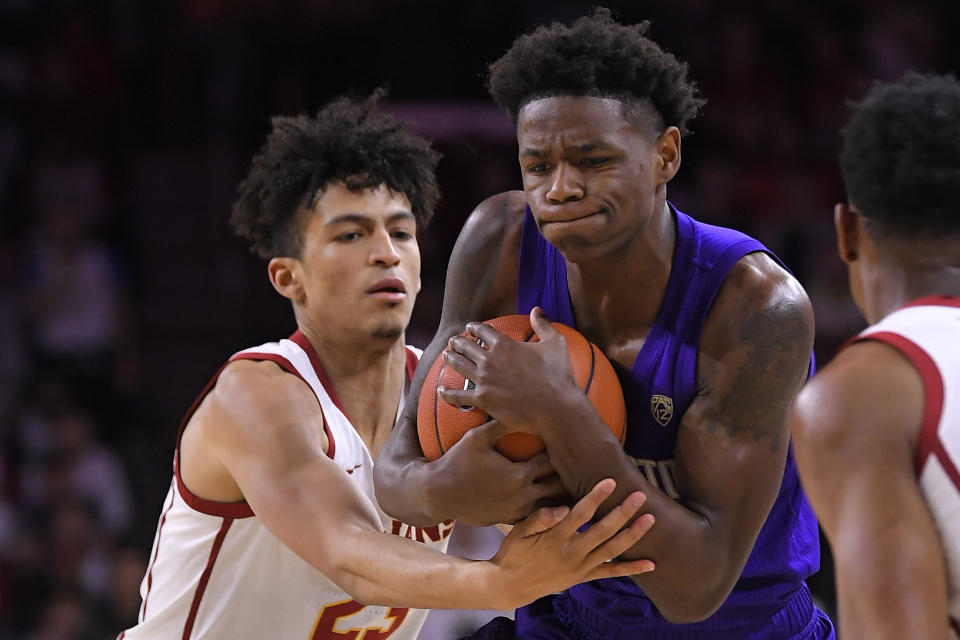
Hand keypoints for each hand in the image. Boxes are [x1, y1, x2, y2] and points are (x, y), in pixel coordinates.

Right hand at [430, 419, 567, 525]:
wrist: (438, 494)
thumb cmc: (456, 462)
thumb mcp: (476, 438)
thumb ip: (500, 424)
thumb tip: (517, 406)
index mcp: (519, 475)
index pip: (551, 462)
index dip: (559, 451)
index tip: (564, 441)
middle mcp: (522, 496)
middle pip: (558, 485)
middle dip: (564, 473)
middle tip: (573, 460)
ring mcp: (516, 511)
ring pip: (550, 504)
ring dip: (556, 493)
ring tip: (567, 480)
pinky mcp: (509, 521)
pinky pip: (534, 515)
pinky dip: (543, 507)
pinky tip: (548, 497)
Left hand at [439, 307, 587, 432]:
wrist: (556, 407)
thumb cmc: (559, 375)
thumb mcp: (555, 343)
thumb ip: (543, 324)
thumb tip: (536, 309)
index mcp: (505, 345)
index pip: (483, 331)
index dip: (474, 328)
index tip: (470, 328)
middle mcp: (490, 360)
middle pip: (466, 347)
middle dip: (458, 342)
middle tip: (453, 341)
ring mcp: (484, 380)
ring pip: (459, 366)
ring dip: (450, 359)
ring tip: (446, 356)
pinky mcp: (483, 400)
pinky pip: (458, 396)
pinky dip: (448, 392)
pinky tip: (441, 389)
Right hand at [488, 478, 654, 609]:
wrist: (512, 586)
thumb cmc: (514, 553)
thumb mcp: (518, 533)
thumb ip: (539, 519)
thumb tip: (561, 508)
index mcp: (555, 538)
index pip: (580, 514)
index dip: (596, 497)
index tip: (611, 482)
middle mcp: (572, 553)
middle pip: (603, 530)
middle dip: (623, 512)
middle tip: (640, 495)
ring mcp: (581, 567)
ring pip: (612, 550)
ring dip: (633, 535)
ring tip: (650, 519)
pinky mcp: (584, 577)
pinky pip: (611, 573)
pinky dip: (631, 569)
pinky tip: (650, 564)